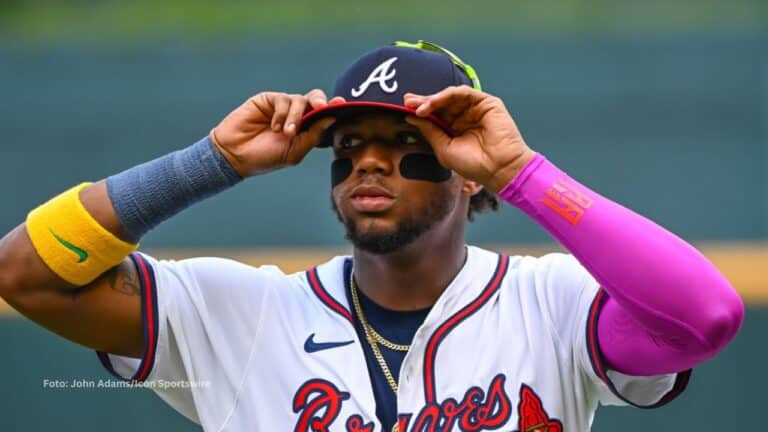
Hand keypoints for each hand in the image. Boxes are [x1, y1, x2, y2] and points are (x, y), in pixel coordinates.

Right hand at [211, 90, 344, 176]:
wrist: (236, 155)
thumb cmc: (266, 157)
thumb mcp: (294, 151)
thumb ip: (313, 135)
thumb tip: (331, 118)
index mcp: (306, 129)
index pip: (324, 116)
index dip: (334, 110)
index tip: (342, 105)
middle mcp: (297, 116)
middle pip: (316, 100)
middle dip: (322, 102)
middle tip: (322, 108)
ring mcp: (283, 107)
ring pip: (300, 100)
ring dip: (296, 116)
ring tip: (286, 133)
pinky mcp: (268, 100)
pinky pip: (283, 99)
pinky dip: (282, 113)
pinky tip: (274, 126)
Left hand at [403, 86, 535, 192]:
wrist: (498, 169)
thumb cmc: (473, 164)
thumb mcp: (443, 148)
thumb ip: (429, 131)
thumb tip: (411, 117)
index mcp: (455, 129)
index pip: (436, 115)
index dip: (421, 111)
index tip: (405, 108)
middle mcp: (465, 117)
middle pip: (441, 104)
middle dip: (423, 101)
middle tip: (408, 101)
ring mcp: (476, 109)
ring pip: (450, 97)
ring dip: (433, 99)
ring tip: (419, 106)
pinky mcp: (486, 103)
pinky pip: (463, 93)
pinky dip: (446, 96)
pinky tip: (433, 103)